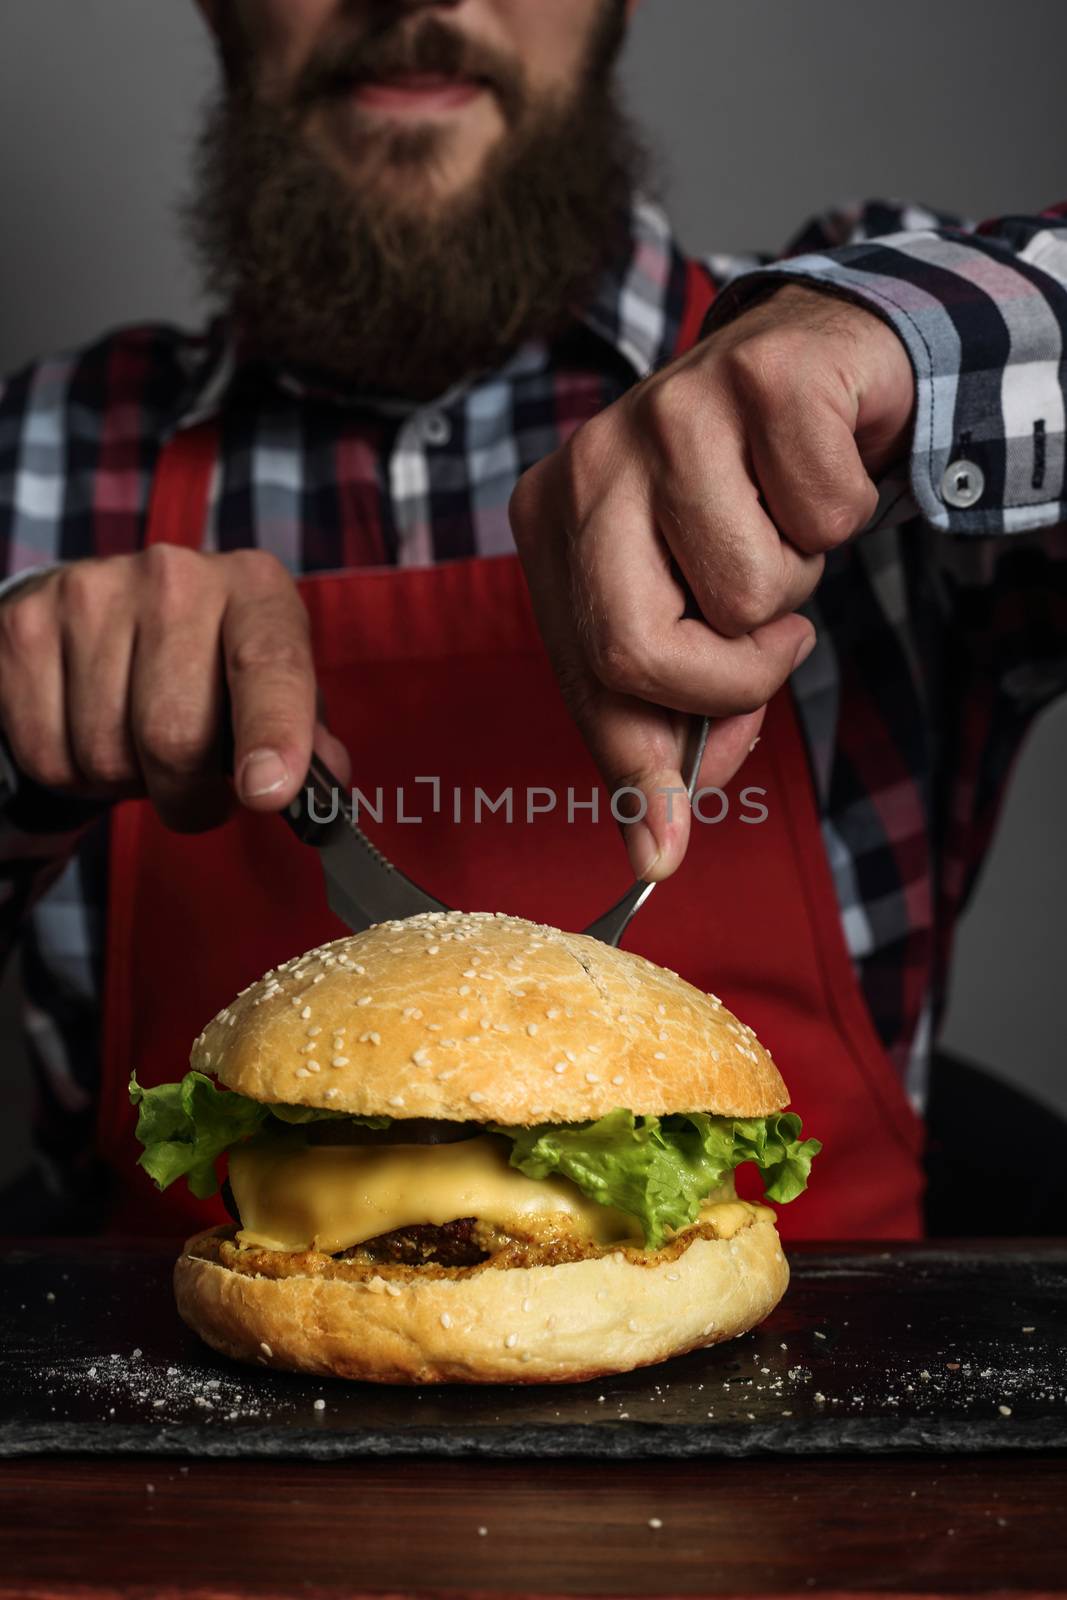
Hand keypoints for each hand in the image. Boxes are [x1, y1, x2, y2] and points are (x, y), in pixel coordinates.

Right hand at [0, 547, 349, 831]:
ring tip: (141, 747)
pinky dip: (74, 775)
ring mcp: (90, 594)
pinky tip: (92, 732)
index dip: (272, 732)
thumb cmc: (208, 667)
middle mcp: (174, 576)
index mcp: (254, 588)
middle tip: (196, 791)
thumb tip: (321, 786)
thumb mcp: (272, 687)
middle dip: (189, 795)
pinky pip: (49, 754)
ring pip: (107, 755)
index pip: (268, 664)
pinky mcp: (25, 627)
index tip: (267, 791)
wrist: (105, 616)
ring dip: (129, 783)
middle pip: (174, 735)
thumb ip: (306, 737)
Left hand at [509, 284, 914, 879]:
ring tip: (783, 525)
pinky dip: (846, 512)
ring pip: (747, 590)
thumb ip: (674, 712)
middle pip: (633, 647)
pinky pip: (824, 514)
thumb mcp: (696, 612)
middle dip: (729, 682)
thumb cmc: (748, 502)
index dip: (634, 769)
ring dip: (797, 581)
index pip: (585, 673)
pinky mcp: (759, 376)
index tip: (659, 851)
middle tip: (776, 645)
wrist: (820, 363)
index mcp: (555, 522)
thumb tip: (660, 837)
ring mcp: (668, 411)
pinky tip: (816, 471)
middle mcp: (591, 463)